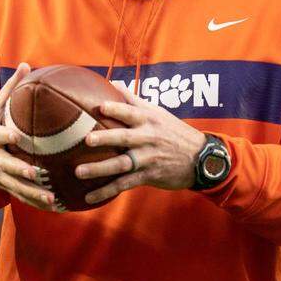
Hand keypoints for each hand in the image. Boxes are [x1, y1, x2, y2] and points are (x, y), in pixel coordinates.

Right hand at [0, 63, 60, 211]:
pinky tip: (53, 206)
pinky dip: (34, 202)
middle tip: (36, 173)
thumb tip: (27, 64)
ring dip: (32, 193)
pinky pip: (18, 196)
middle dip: (19, 170)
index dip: (3, 137)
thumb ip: (9, 89)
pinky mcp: (0, 185)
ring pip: (13, 185)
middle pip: (5, 165)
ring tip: (51, 197)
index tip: (15, 138)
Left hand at [75, 83, 206, 203]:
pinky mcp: (147, 176)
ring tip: (79, 171)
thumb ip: (134, 100)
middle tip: (87, 140)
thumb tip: (113, 83)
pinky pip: (124, 184)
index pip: (130, 112)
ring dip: (99, 168)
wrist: (200, 159)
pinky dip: (106, 191)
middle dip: (106, 138)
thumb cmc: (174, 132)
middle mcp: (147, 138)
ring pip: (121, 164)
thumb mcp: (158, 112)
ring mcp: (147, 158)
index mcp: (149, 120)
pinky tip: (90, 196)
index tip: (100, 107)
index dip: (116, 109)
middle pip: (124, 138)